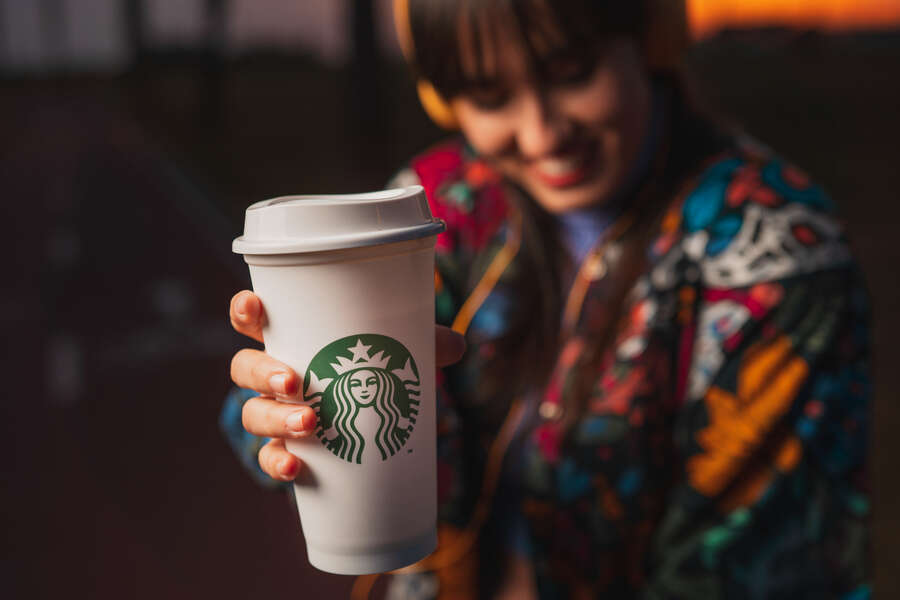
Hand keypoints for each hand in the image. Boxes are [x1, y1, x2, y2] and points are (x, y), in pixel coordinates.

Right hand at [229, 290, 466, 481]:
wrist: (374, 419)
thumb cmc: (375, 368)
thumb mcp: (400, 349)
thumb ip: (426, 342)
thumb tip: (458, 345)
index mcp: (291, 339)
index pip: (252, 319)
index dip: (245, 310)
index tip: (254, 306)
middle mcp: (273, 374)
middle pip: (244, 368)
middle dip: (263, 372)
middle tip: (295, 381)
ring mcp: (274, 412)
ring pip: (252, 413)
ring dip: (275, 418)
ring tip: (309, 424)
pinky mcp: (285, 447)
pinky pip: (268, 456)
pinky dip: (277, 461)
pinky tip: (295, 468)